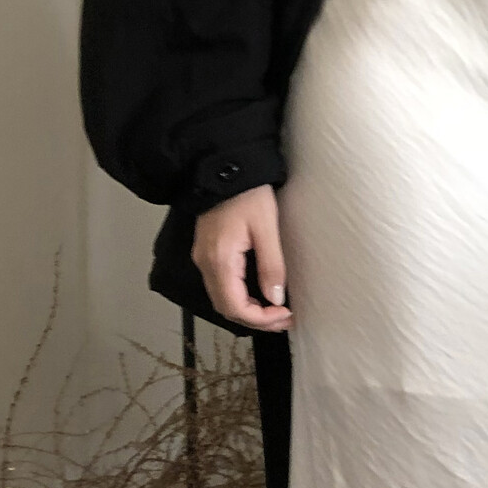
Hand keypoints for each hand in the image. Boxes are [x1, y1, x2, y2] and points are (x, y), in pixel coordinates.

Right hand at [192, 184, 292, 331]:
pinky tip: (259, 295)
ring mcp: (203, 258)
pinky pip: (220, 286)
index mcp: (220, 260)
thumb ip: (272, 265)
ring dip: (248, 310)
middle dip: (256, 320)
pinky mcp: (207, 252)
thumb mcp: (267, 228)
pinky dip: (240, 297)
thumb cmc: (247, 193)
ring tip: (276, 310)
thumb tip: (276, 298)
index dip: (260, 319)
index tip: (284, 315)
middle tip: (284, 319)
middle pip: (227, 308)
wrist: (224, 167)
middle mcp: (206, 263)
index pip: (236, 307)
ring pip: (222, 300)